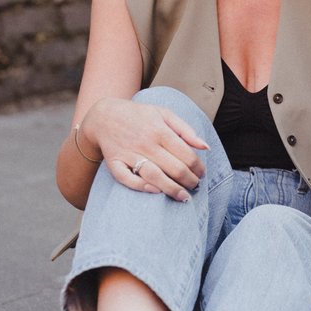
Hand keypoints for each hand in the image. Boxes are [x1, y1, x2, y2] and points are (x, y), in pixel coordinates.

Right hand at [81, 98, 208, 203]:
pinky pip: (127, 179)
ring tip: (184, 197)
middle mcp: (145, 143)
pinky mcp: (114, 162)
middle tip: (195, 186)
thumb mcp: (164, 114)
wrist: (105, 115)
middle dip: (189, 181)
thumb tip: (206, 147)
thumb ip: (186, 130)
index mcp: (160, 130)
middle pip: (174, 168)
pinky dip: (141, 187)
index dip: (198, 167)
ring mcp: (128, 154)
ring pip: (154, 176)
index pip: (186, 155)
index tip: (202, 173)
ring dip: (172, 189)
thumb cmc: (139, 115)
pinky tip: (156, 192)